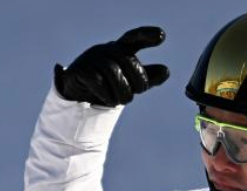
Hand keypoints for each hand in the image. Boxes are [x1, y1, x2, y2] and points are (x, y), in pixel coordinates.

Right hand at [53, 27, 169, 105]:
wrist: (80, 97)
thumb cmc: (110, 86)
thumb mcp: (131, 82)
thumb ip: (147, 78)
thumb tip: (165, 71)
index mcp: (121, 49)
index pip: (134, 38)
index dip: (147, 35)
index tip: (161, 36)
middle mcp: (106, 49)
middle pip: (130, 62)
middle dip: (138, 82)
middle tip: (137, 93)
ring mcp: (92, 58)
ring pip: (115, 74)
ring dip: (122, 94)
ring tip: (121, 99)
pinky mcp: (80, 69)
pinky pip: (99, 82)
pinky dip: (107, 96)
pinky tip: (108, 99)